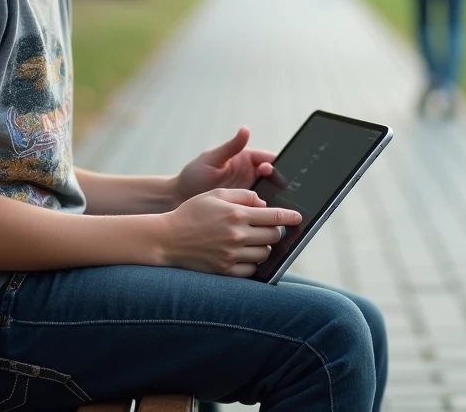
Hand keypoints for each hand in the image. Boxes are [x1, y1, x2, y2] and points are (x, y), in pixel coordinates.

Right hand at [159, 189, 301, 276]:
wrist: (167, 239)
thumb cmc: (191, 213)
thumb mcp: (215, 194)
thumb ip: (242, 195)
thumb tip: (264, 204)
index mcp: (236, 214)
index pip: (273, 216)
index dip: (289, 217)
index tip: (298, 218)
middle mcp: (237, 236)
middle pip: (273, 236)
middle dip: (275, 231)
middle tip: (269, 228)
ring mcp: (231, 255)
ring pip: (265, 254)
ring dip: (265, 247)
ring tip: (255, 241)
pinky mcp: (225, 270)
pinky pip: (251, 269)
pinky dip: (253, 262)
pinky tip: (245, 254)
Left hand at [174, 126, 278, 203]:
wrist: (179, 199)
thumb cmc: (193, 175)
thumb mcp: (211, 159)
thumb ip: (230, 147)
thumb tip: (245, 129)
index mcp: (245, 158)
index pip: (267, 158)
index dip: (273, 163)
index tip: (269, 170)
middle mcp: (250, 174)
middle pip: (273, 177)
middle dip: (279, 182)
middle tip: (278, 189)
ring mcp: (248, 191)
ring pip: (270, 193)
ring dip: (274, 198)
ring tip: (274, 204)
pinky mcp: (245, 207)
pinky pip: (260, 208)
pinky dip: (265, 212)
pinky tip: (266, 217)